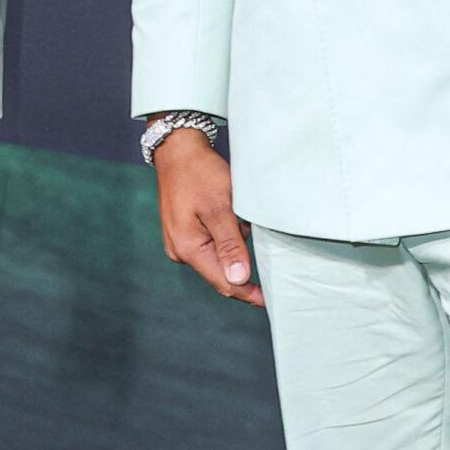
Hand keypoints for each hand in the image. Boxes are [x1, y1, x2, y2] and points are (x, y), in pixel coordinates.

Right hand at [153, 128, 264, 307]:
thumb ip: (229, 245)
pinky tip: (232, 215)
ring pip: (218, 258)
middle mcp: (180, 251)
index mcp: (187, 248)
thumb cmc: (199, 173)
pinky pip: (212, 244)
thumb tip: (238, 280)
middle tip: (268, 259)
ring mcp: (181, 242)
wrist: (177, 149)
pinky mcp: (185, 233)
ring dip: (236, 246)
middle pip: (220, 274)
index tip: (272, 300)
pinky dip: (227, 236)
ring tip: (241, 218)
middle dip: (243, 267)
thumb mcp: (219, 207)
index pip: (224, 283)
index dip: (249, 293)